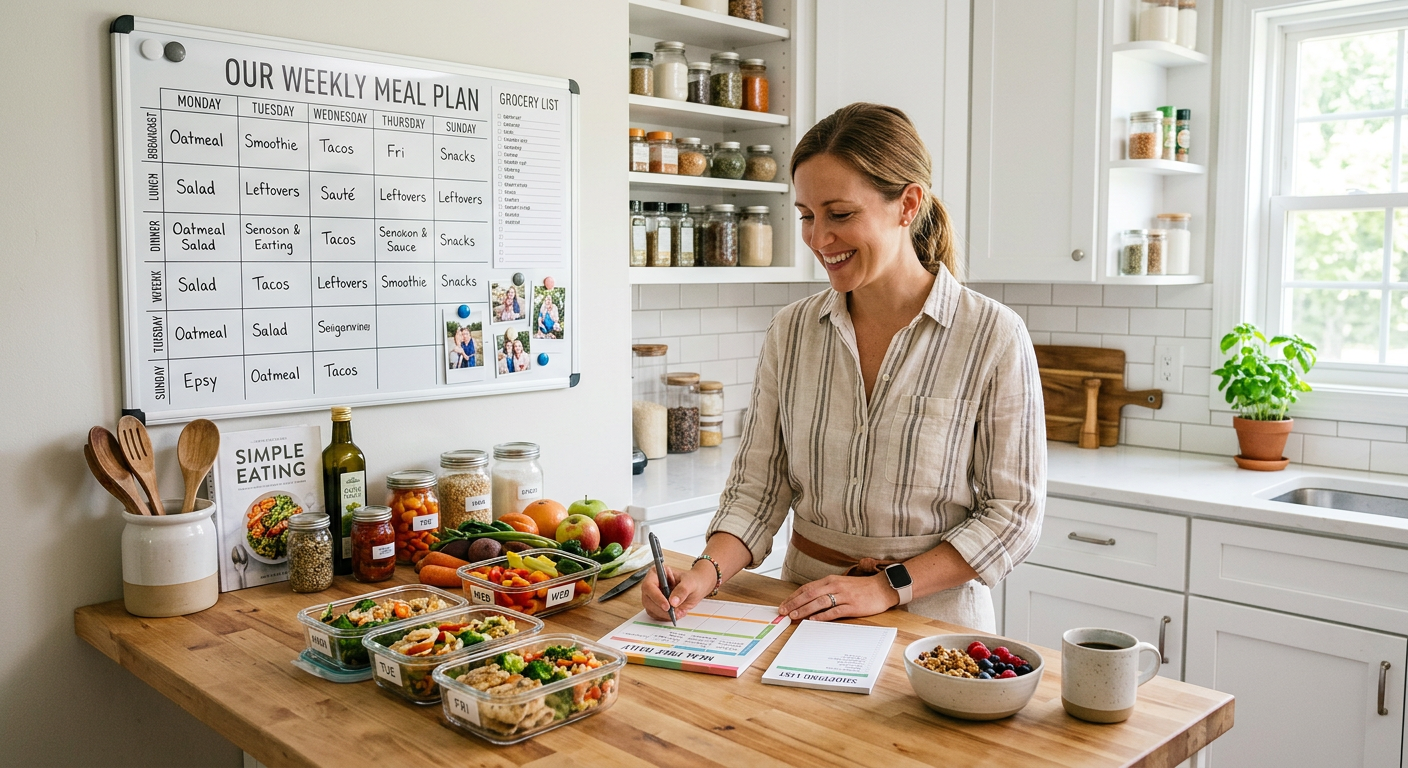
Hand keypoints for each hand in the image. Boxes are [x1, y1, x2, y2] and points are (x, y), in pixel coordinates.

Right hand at [640, 564, 714, 620]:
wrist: (697, 587)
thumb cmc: (692, 580)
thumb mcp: (690, 583)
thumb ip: (682, 590)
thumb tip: (673, 602)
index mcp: (656, 573)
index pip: (649, 586)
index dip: (656, 597)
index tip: (667, 606)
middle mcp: (652, 585)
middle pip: (647, 600)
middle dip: (661, 609)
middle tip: (674, 614)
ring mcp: (652, 596)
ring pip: (650, 609)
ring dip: (664, 615)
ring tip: (679, 613)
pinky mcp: (656, 605)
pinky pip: (656, 614)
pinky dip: (665, 617)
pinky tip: (676, 614)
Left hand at [779, 573, 897, 621]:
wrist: (882, 588)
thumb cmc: (861, 588)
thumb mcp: (841, 584)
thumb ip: (826, 590)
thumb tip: (809, 600)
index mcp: (831, 580)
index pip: (807, 588)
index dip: (794, 596)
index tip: (784, 604)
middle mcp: (835, 586)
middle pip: (810, 594)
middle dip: (794, 603)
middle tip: (783, 611)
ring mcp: (844, 596)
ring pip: (819, 602)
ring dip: (805, 609)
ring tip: (794, 616)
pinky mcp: (852, 606)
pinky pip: (834, 611)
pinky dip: (822, 616)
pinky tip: (813, 620)